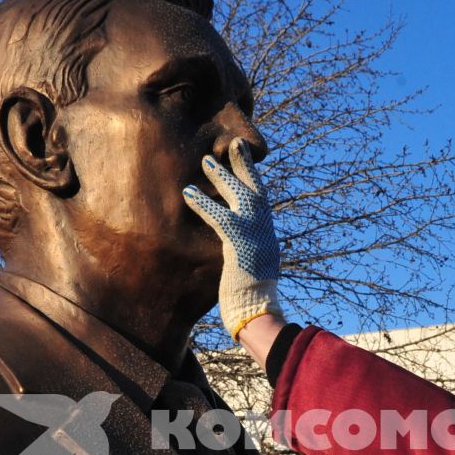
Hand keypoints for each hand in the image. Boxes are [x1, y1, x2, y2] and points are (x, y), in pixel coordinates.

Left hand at [184, 138, 283, 339]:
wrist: (256, 311)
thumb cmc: (250, 299)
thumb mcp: (251, 269)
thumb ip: (246, 252)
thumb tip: (236, 250)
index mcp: (268, 236)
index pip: (261, 201)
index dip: (252, 181)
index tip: (245, 163)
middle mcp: (265, 230)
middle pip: (256, 189)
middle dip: (245, 165)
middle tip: (234, 143)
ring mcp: (255, 234)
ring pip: (240, 195)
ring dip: (222, 176)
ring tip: (206, 160)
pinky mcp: (239, 242)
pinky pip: (219, 216)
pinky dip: (203, 204)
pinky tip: (187, 193)